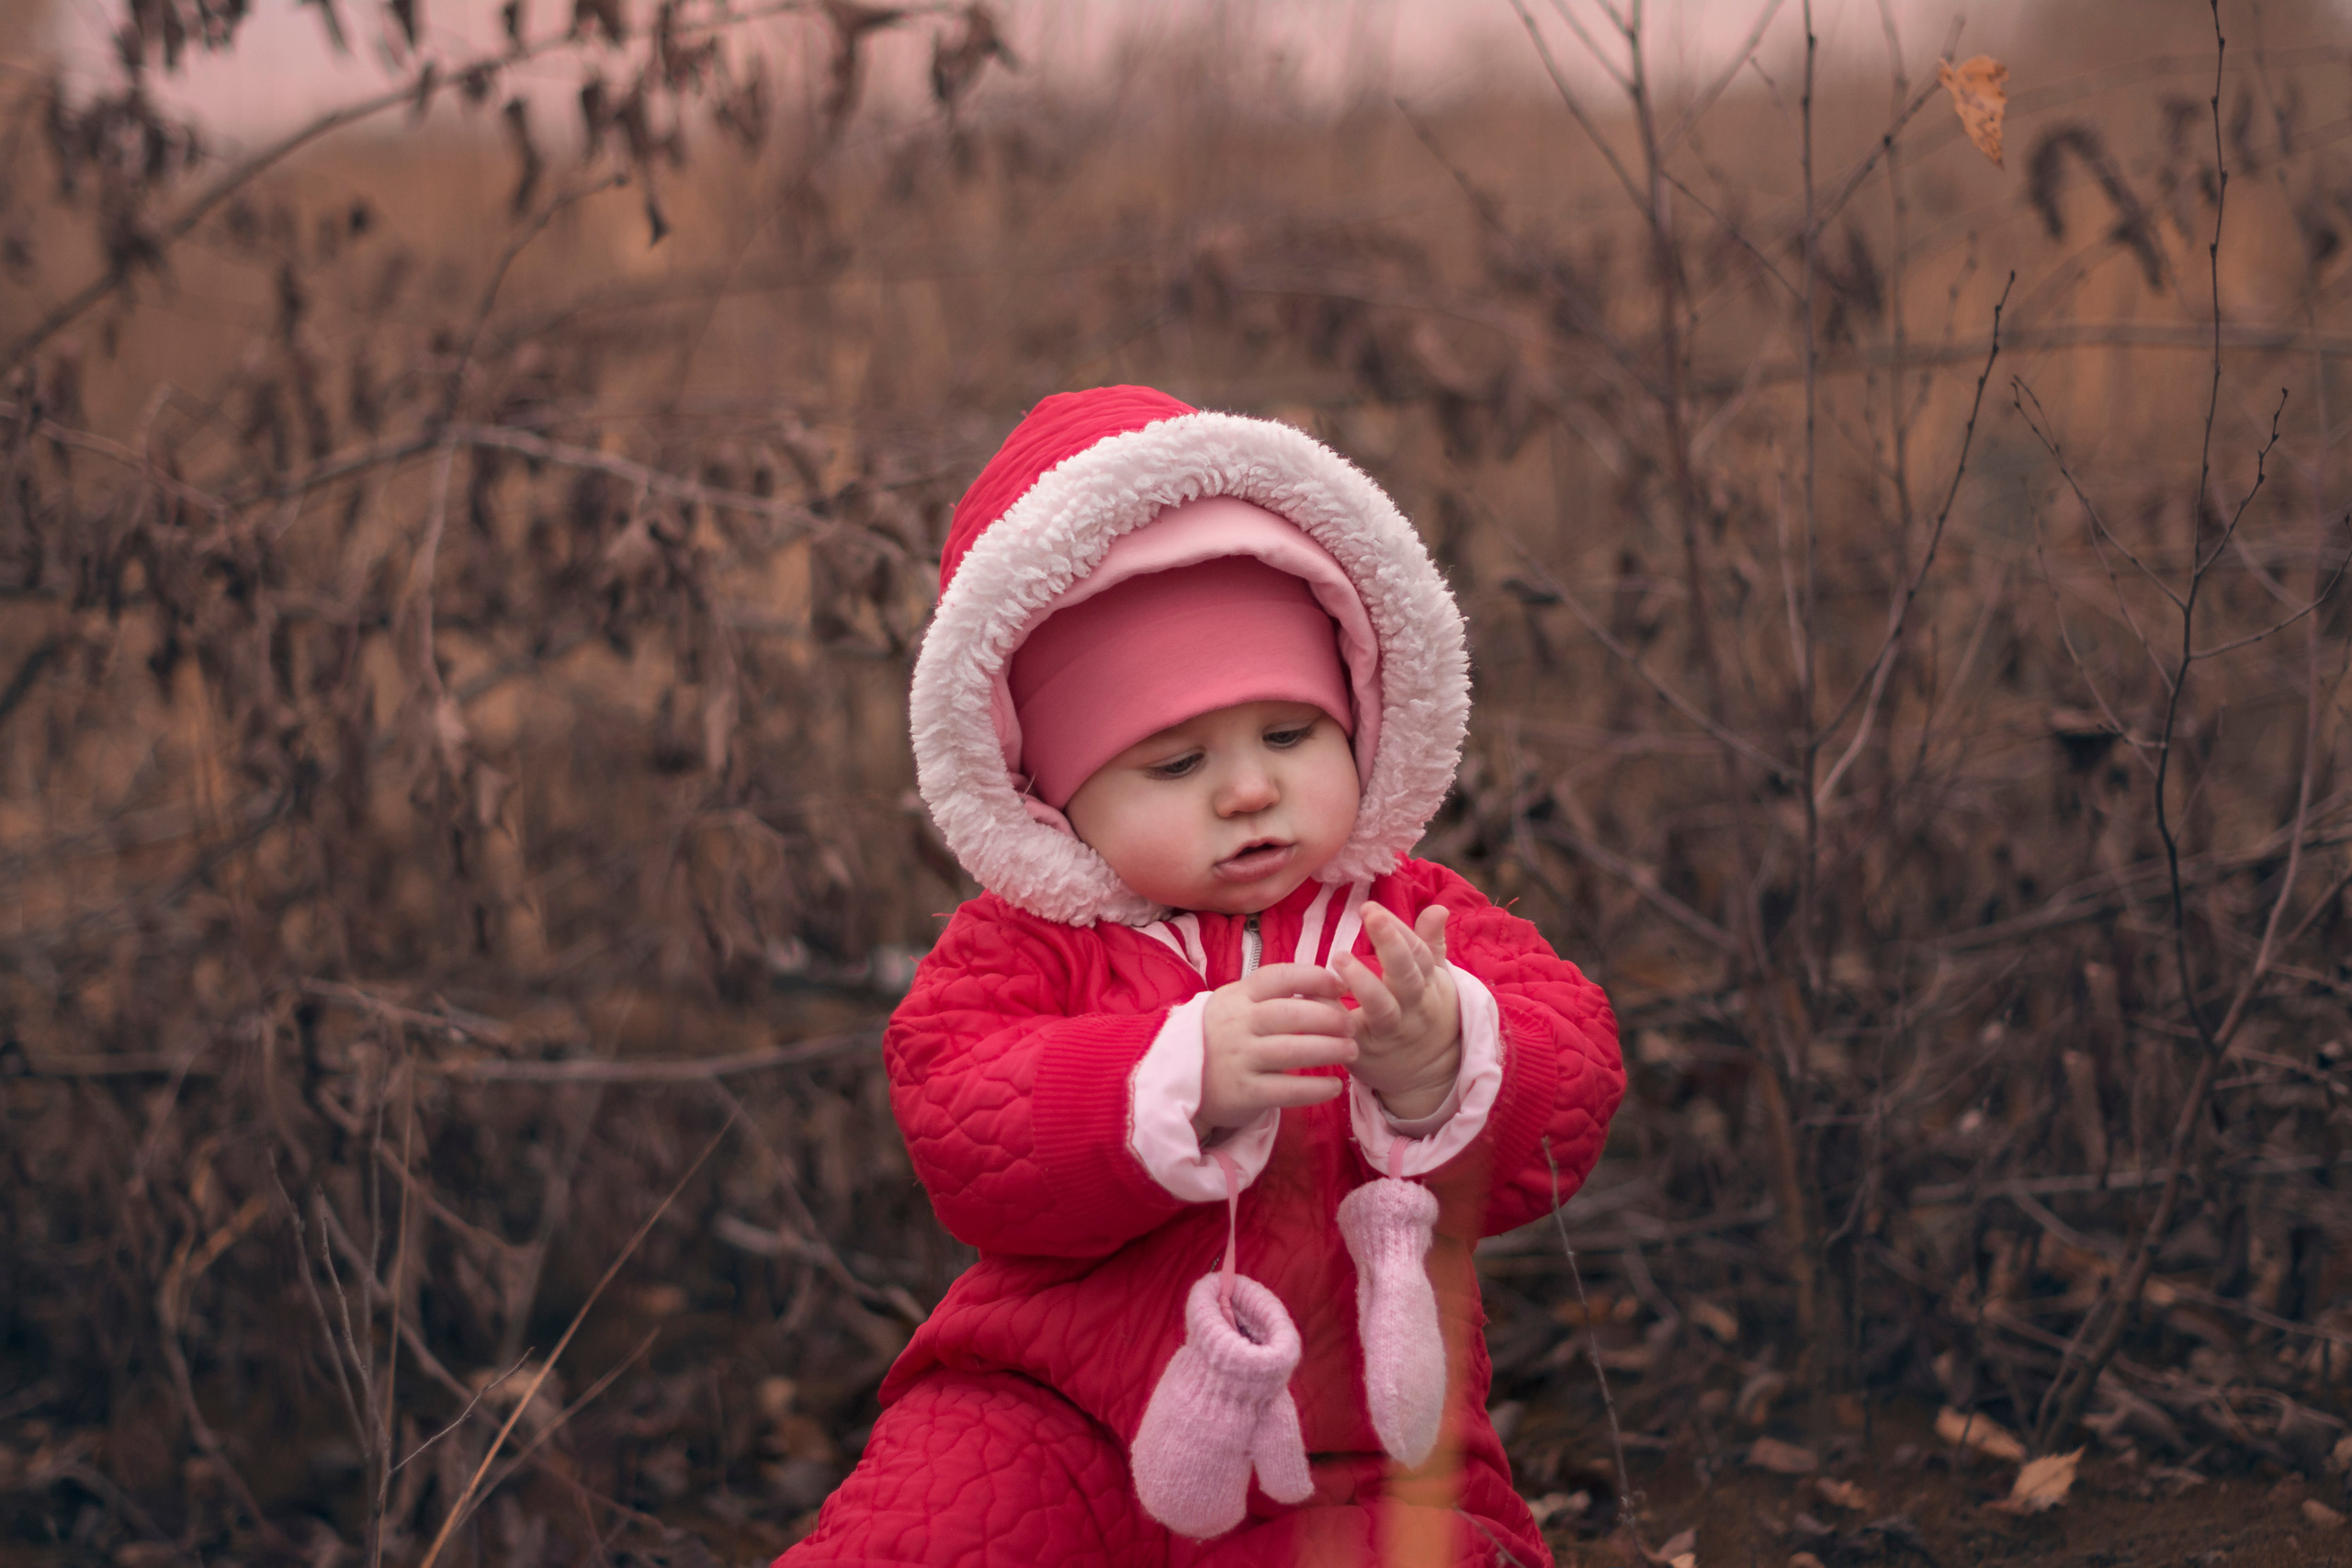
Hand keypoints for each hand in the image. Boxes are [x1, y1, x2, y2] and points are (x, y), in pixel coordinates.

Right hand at [1195, 963, 1357, 1139]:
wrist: (1178, 1080)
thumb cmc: (1222, 1038)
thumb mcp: (1236, 1007)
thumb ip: (1273, 996)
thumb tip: (1328, 987)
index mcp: (1237, 996)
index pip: (1278, 977)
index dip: (1314, 977)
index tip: (1341, 984)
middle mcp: (1236, 1024)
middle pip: (1291, 1014)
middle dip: (1330, 1018)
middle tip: (1352, 1026)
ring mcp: (1238, 1058)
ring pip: (1293, 1051)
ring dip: (1330, 1050)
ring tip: (1352, 1052)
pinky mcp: (1243, 1093)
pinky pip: (1288, 1090)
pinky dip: (1316, 1088)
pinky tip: (1335, 1086)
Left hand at [1334, 903, 1459, 1122]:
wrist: (1431, 1074)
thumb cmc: (1425, 1013)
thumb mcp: (1435, 979)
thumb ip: (1431, 943)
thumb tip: (1438, 907)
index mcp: (1429, 983)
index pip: (1417, 952)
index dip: (1397, 929)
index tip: (1372, 908)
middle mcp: (1413, 1005)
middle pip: (1407, 974)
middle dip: (1390, 943)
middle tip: (1368, 914)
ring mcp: (1391, 1030)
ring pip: (1383, 1007)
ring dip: (1363, 982)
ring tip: (1339, 958)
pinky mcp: (1366, 1050)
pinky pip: (1350, 1034)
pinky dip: (1334, 1015)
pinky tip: (1315, 996)